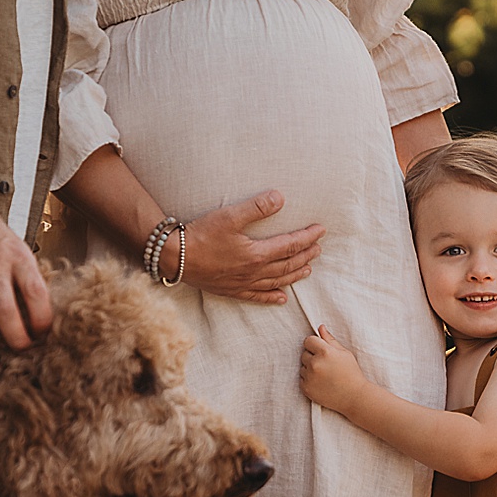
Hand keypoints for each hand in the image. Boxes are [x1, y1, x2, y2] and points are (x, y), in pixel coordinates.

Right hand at [0, 137, 50, 348]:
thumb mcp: (13, 244)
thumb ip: (26, 274)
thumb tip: (41, 309)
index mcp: (17, 256)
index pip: (37, 297)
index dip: (44, 323)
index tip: (44, 332)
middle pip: (9, 319)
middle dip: (20, 343)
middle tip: (24, 347)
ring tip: (2, 342)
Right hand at [182, 190, 323, 305]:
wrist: (176, 257)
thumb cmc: (202, 235)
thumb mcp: (230, 216)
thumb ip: (257, 207)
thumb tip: (280, 198)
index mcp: (257, 254)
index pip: (291, 245)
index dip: (308, 237)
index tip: (321, 231)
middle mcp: (254, 272)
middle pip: (288, 264)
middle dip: (306, 255)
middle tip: (319, 248)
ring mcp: (243, 284)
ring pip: (277, 281)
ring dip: (294, 275)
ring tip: (308, 270)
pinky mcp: (232, 291)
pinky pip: (257, 297)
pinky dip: (272, 297)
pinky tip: (282, 298)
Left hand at [299, 325, 366, 413]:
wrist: (354, 396)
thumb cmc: (351, 373)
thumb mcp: (344, 353)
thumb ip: (330, 340)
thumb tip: (320, 327)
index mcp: (325, 352)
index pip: (308, 341)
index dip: (315, 344)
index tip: (321, 350)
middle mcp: (315, 364)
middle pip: (304, 353)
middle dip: (313, 357)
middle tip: (326, 365)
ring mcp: (309, 377)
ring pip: (302, 367)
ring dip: (310, 369)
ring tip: (324, 375)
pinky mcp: (306, 388)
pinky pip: (301, 379)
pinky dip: (308, 380)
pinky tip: (321, 382)